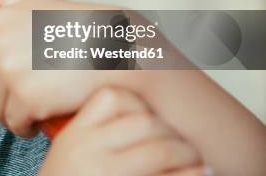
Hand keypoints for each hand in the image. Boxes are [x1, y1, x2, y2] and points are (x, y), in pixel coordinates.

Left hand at [0, 0, 128, 137]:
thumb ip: (14, 2)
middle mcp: (1, 43)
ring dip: (9, 111)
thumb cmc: (91, 29)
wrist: (124, 54)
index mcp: (3, 18)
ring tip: (32, 103)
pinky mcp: (27, 99)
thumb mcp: (48, 8)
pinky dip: (26, 126)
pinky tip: (43, 116)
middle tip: (11, 94)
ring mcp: (12, 72)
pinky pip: (13, 123)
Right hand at [39, 87, 207, 175]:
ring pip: (161, 150)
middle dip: (170, 131)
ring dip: (186, 153)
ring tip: (195, 158)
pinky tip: (200, 173)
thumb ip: (92, 135)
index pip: (112, 98)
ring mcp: (108, 174)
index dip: (138, 103)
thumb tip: (141, 119)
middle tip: (182, 142)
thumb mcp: (66, 155)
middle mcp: (88, 150)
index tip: (150, 115)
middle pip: (143, 122)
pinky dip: (190, 174)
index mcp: (74, 135)